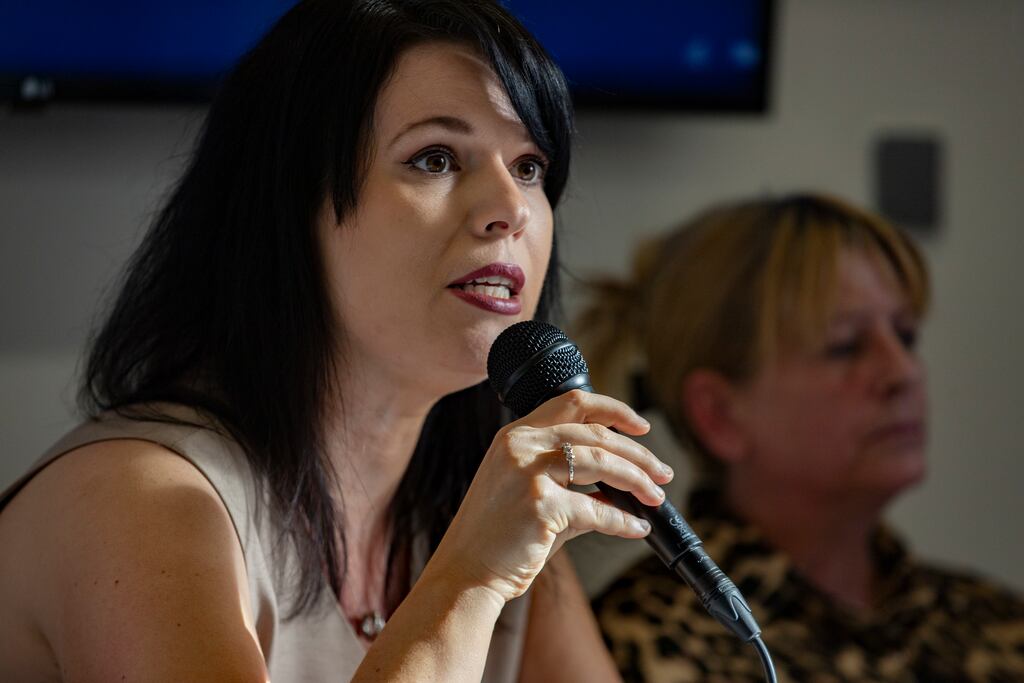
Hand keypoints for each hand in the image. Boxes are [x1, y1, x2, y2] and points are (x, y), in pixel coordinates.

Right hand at [429, 389, 673, 602]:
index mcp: (515, 435)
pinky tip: (636, 529)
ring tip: (655, 498)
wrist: (465, 573)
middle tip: (663, 473)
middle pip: (596, 433)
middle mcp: (520, 445)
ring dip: (638, 481)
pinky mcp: (539, 505)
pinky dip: (623, 521)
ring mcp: (528, 472)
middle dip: (638, 454)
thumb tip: (620, 490)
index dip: (614, 409)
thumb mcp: (531, 495)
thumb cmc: (496, 537)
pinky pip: (597, 510)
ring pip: (602, 463)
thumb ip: (573, 485)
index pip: (572, 402)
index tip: (642, 425)